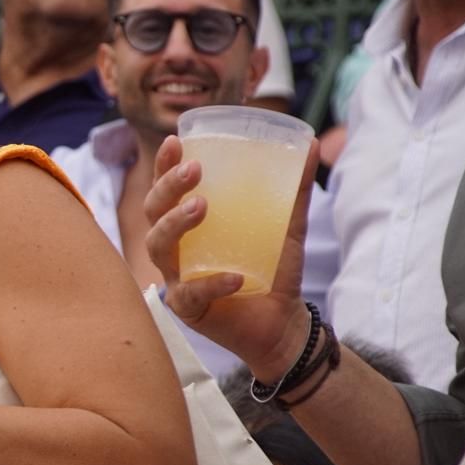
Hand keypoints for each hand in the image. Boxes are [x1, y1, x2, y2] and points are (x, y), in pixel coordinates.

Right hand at [142, 134, 317, 378]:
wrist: (283, 324)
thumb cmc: (273, 270)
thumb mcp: (287, 226)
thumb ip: (294, 191)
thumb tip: (312, 142)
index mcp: (188, 225)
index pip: (165, 189)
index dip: (163, 166)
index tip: (175, 141)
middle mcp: (175, 249)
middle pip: (153, 213)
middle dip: (167, 187)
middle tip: (194, 170)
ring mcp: (176, 279)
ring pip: (158, 246)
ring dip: (175, 224)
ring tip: (201, 207)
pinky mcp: (188, 309)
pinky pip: (192, 293)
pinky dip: (212, 283)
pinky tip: (235, 277)